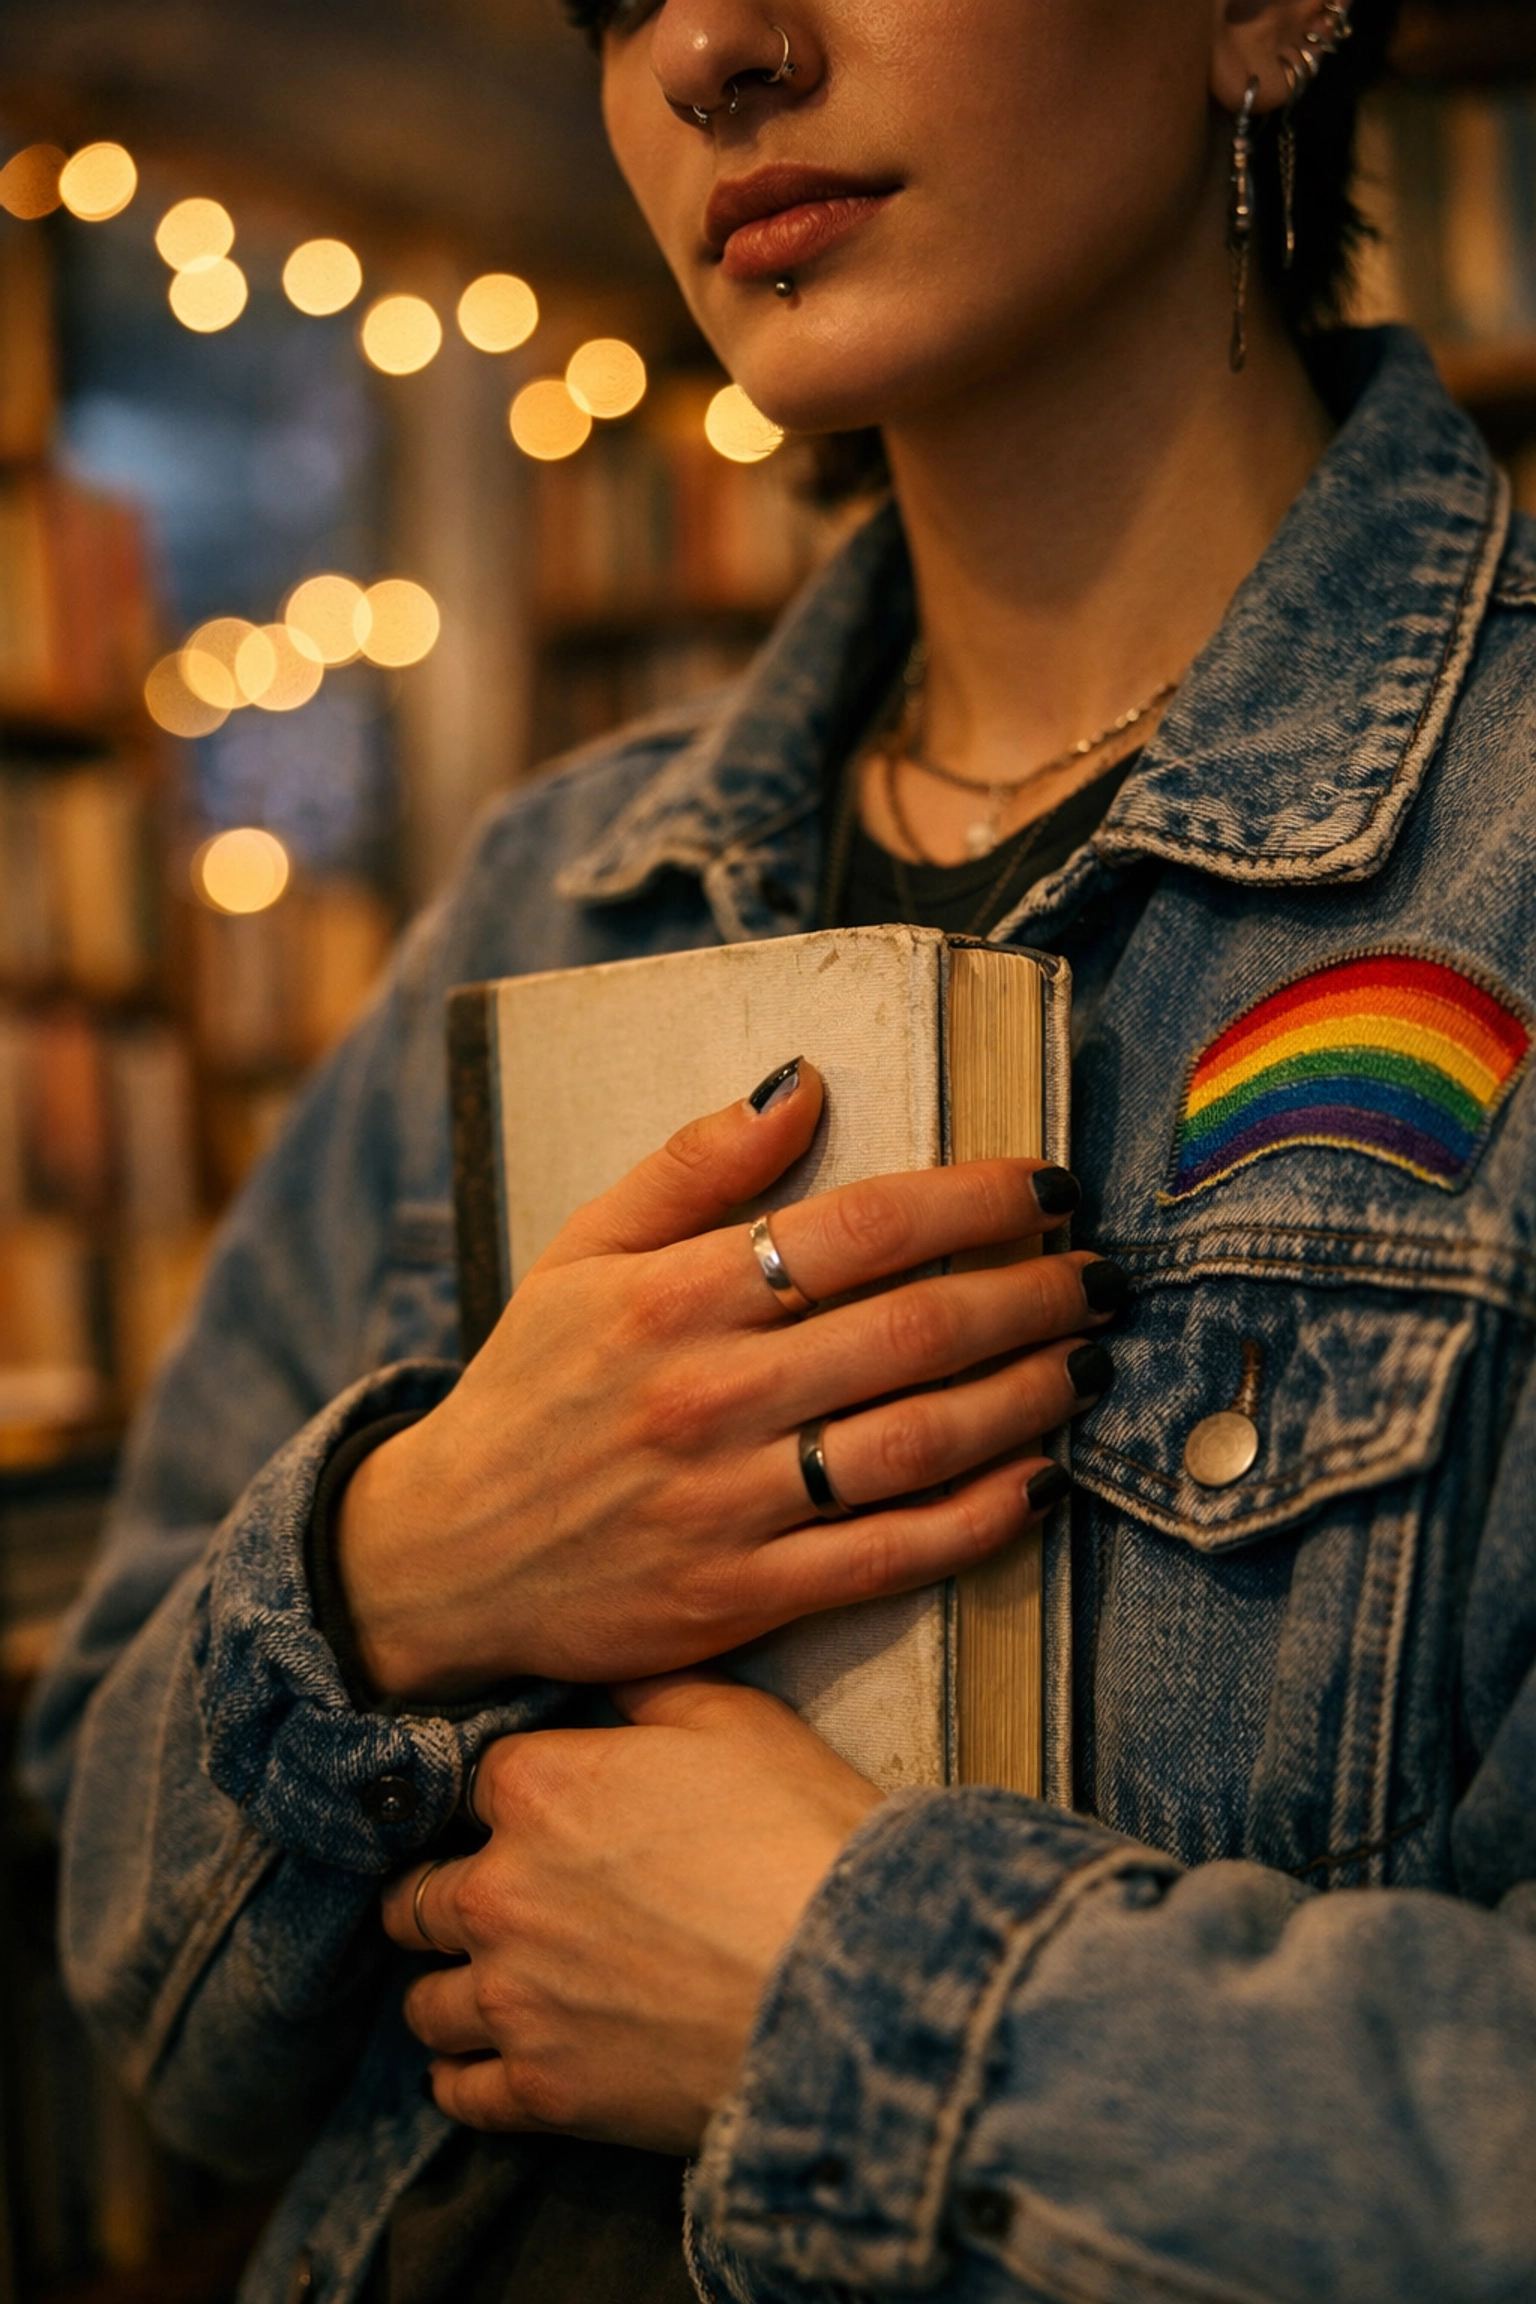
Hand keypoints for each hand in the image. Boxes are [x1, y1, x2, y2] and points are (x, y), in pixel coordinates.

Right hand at [340, 1058, 1117, 1696]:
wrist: (444, 1556)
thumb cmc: (532, 1388)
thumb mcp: (579, 1252)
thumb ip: (690, 1166)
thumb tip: (801, 1081)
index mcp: (668, 1298)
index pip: (859, 1227)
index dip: (974, 1197)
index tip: (1045, 1183)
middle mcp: (706, 1397)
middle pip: (913, 1329)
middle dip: (1031, 1292)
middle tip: (1097, 1274)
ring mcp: (728, 1505)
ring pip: (921, 1440)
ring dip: (1028, 1394)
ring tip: (1086, 1360)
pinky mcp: (743, 1597)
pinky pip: (892, 1554)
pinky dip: (982, 1517)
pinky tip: (1042, 1479)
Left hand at [382, 1674, 882, 2151]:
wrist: (851, 1981)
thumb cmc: (800, 1836)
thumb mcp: (737, 1720)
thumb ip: (649, 1689)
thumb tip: (605, 1675)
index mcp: (536, 1790)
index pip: (478, 1784)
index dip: (511, 1798)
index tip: (533, 1817)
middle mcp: (499, 1891)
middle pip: (421, 1896)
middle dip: (450, 1895)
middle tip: (496, 1904)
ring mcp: (512, 1998)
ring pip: (425, 2001)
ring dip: (452, 1988)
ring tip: (490, 1987)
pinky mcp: (540, 2092)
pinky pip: (459, 2092)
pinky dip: (468, 2078)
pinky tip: (494, 2063)